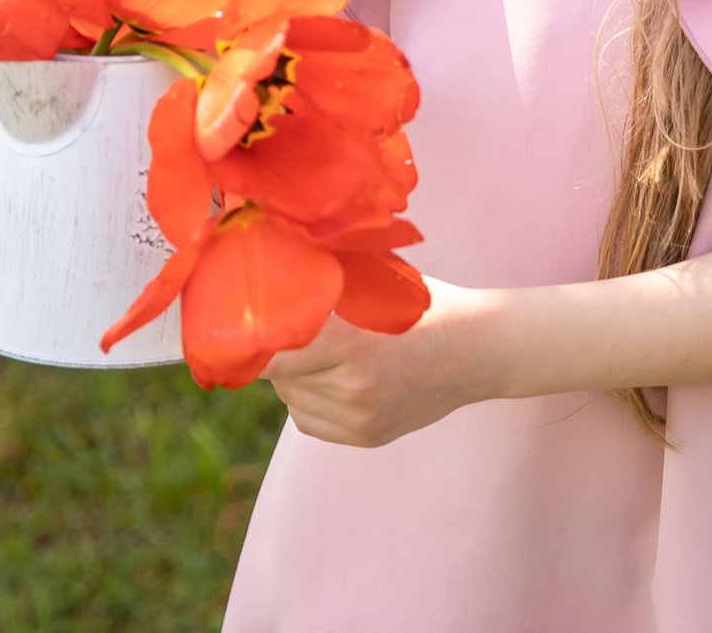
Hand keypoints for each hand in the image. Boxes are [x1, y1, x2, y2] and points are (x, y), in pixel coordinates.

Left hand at [261, 278, 502, 447]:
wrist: (479, 351)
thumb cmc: (424, 306)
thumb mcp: (376, 285)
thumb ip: (325, 287)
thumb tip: (267, 273)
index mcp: (351, 344)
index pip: (270, 356)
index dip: (245, 345)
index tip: (232, 333)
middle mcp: (352, 388)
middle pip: (279, 376)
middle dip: (279, 353)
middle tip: (293, 329)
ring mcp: (359, 418)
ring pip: (292, 399)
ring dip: (295, 377)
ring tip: (326, 353)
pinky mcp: (366, 437)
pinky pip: (309, 421)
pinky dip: (311, 400)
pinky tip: (335, 378)